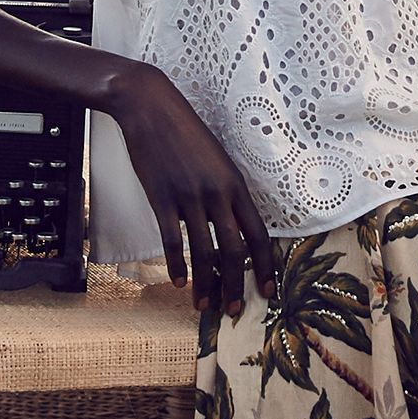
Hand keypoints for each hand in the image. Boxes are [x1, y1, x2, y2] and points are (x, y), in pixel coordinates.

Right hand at [110, 64, 274, 315]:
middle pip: (234, 251)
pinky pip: (171, 240)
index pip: (258, 236)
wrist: (151, 107)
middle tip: (234, 311)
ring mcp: (189, 196)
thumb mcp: (217, 161)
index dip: (263, 268)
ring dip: (206, 284)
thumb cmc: (185, 133)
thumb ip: (226, 193)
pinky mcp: (161, 197)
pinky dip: (176, 265)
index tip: (266, 292)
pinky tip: (178, 282)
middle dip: (235, 286)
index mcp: (236, 185)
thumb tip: (232, 227)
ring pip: (203, 252)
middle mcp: (217, 193)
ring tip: (204, 306)